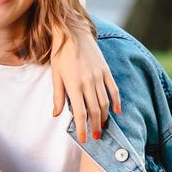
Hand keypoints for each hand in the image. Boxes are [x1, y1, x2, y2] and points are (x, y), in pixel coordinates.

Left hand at [50, 28, 121, 143]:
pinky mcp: (106, 70)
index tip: (83, 139)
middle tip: (96, 137)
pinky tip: (117, 111)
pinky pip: (114, 89)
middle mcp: (88, 82)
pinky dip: (116, 101)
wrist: (72, 32)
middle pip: (94, 110)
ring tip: (102, 126)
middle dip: (95, 126)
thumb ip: (58, 96)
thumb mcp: (55, 75)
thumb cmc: (60, 54)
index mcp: (73, 84)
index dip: (82, 128)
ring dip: (104, 116)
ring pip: (105, 102)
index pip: (80, 112)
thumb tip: (56, 114)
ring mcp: (99, 76)